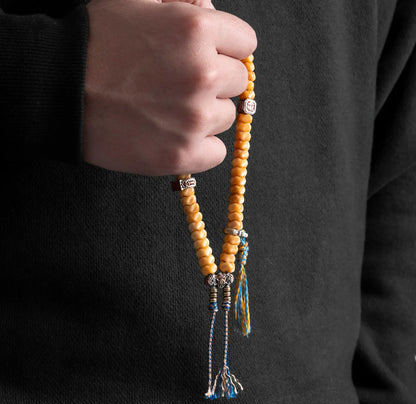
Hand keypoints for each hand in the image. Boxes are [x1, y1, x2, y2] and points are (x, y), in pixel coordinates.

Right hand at [83, 0, 256, 174]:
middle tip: (181, 84)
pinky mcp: (181, 155)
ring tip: (170, 110)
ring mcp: (193, 119)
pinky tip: (176, 136)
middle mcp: (202, 74)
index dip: (226, 50)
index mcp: (196, 29)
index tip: (212, 57)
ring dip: (205, 115)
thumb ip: (184, 3)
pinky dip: (201, 147)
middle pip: (237, 83)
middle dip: (215, 82)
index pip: (245, 44)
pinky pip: (216, 153)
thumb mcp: (139, 0)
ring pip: (225, 118)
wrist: (58, 90)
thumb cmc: (95, 43)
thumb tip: (210, 10)